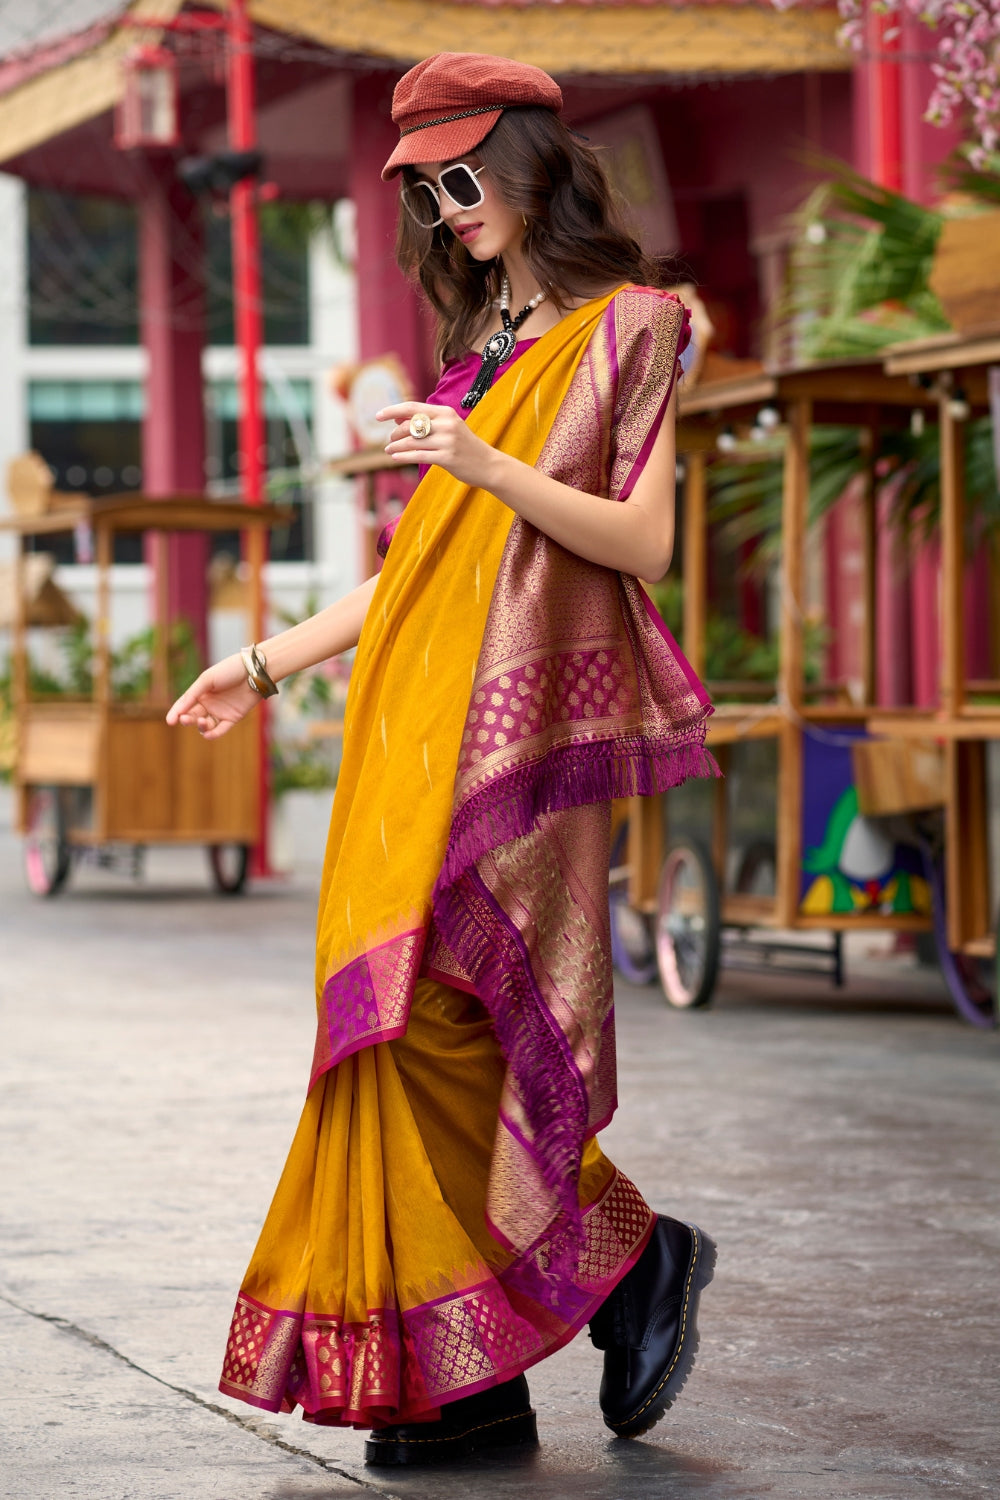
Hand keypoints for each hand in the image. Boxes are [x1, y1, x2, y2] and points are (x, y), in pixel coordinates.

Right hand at [166, 654, 259, 739]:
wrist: (254, 672)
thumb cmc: (229, 670)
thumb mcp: (207, 680)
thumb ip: (192, 695)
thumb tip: (179, 710)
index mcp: (200, 692)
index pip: (184, 705)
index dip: (176, 713)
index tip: (170, 721)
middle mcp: (209, 703)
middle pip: (193, 716)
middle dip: (187, 719)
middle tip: (185, 719)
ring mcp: (220, 711)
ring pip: (205, 725)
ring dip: (201, 726)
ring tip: (202, 721)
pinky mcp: (233, 718)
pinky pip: (220, 729)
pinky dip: (213, 734)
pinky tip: (208, 734)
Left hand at [377, 402, 495, 489]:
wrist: (488, 464)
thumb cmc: (465, 446)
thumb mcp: (448, 428)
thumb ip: (425, 422)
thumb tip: (397, 418)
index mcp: (446, 413)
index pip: (412, 408)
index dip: (392, 410)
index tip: (378, 416)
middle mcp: (446, 424)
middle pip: (410, 425)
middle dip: (395, 433)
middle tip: (389, 441)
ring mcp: (447, 441)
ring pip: (411, 441)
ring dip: (396, 446)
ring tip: (388, 450)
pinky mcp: (447, 458)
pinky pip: (418, 455)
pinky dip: (403, 456)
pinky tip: (395, 457)